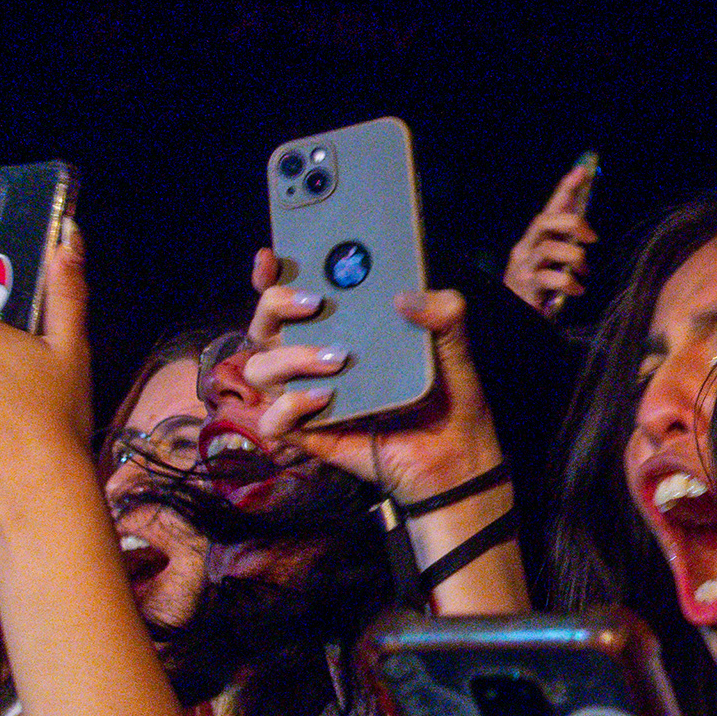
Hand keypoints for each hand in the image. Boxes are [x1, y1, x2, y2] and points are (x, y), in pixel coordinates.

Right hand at [236, 254, 501, 503]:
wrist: (456, 457)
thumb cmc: (449, 395)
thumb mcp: (453, 346)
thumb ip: (444, 312)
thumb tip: (406, 296)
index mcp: (342, 329)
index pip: (291, 297)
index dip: (271, 275)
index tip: (270, 258)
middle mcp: (315, 358)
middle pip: (263, 325)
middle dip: (275, 304)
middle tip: (316, 302)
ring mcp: (309, 395)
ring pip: (260, 369)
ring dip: (289, 357)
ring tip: (337, 359)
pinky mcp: (312, 434)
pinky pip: (275, 421)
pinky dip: (290, 407)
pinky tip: (324, 398)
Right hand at [502, 159, 599, 318]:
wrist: (513, 320)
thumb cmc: (538, 290)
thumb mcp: (552, 263)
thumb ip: (565, 245)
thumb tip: (586, 229)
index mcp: (533, 240)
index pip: (548, 208)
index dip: (564, 189)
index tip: (581, 171)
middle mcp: (524, 249)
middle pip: (544, 221)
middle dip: (572, 222)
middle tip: (592, 237)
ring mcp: (523, 268)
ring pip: (549, 248)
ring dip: (574, 256)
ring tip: (583, 270)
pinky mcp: (526, 288)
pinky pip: (551, 277)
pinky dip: (570, 281)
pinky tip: (576, 289)